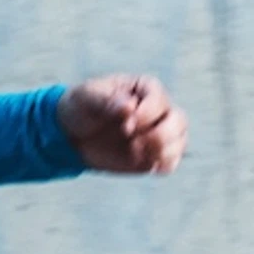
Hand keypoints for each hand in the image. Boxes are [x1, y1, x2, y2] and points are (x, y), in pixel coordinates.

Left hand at [59, 72, 187, 175]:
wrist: (74, 133)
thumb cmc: (83, 107)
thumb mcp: (87, 99)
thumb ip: (106, 101)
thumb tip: (129, 106)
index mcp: (145, 88)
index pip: (159, 99)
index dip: (146, 114)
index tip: (125, 125)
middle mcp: (158, 109)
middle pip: (178, 121)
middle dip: (159, 136)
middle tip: (133, 144)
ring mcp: (159, 132)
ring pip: (179, 141)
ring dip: (161, 152)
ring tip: (134, 153)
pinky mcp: (155, 154)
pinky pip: (170, 162)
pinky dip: (160, 166)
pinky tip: (142, 164)